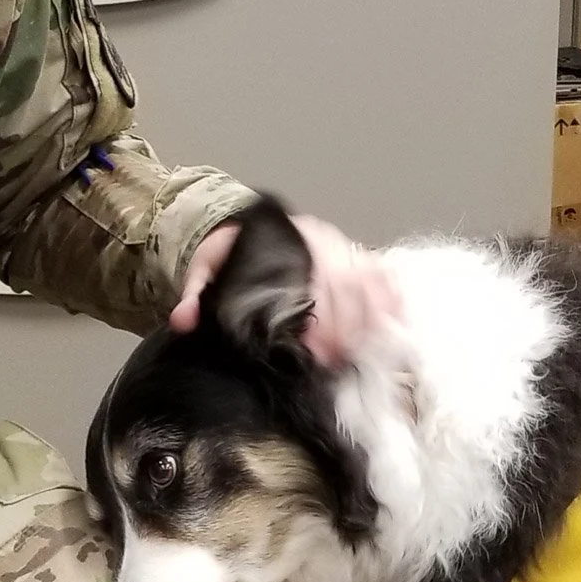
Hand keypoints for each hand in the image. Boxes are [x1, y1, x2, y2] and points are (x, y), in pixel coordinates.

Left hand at [170, 215, 400, 366]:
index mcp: (283, 243)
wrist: (244, 223)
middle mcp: (317, 241)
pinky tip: (396, 319)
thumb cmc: (229, 253)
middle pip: (343, 284)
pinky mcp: (350, 253)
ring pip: (367, 278)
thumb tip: (184, 321)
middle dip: (344, 324)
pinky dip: (390, 294)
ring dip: (370, 315)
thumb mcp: (206, 268)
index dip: (316, 316)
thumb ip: (196, 293)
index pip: (309, 280)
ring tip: (365, 349)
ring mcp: (338, 246)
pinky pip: (378, 270)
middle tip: (336, 358)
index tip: (316, 346)